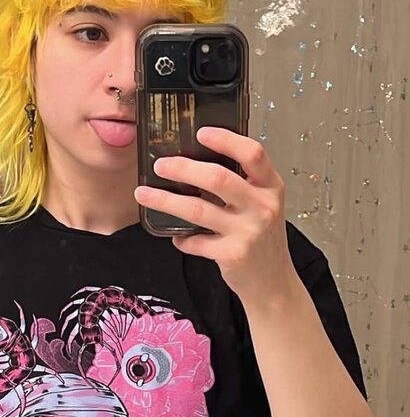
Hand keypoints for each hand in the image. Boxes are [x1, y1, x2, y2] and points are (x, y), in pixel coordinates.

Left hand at [134, 127, 296, 309]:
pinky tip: (176, 237)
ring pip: (198, 209)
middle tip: (160, 165)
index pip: (253, 153)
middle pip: (218, 178)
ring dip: (166, 200)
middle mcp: (263, 207)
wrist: (273, 283)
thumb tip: (197, 163)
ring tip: (144, 193)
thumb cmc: (262, 240)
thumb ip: (243, 185)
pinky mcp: (233, 254)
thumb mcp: (262, 206)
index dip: (226, 140)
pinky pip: (196, 241)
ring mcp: (248, 232)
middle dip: (182, 168)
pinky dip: (181, 239)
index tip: (201, 132)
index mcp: (271, 187)